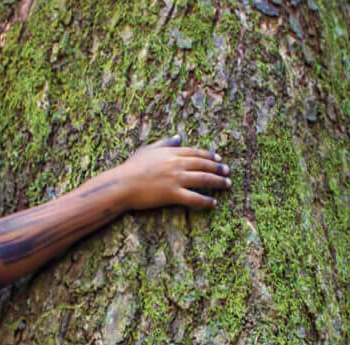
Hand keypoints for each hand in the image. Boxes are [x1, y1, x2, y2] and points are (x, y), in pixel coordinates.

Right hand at [106, 135, 231, 210]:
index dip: (209, 155)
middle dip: (218, 167)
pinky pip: (194, 198)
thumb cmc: (131, 167)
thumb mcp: (147, 150)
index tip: (219, 158)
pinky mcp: (173, 194)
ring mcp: (176, 179)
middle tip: (228, 171)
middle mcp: (176, 164)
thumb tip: (179, 136)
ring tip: (227, 184)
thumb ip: (165, 143)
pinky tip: (214, 203)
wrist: (122, 184)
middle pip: (203, 164)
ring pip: (203, 179)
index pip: (195, 152)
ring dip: (218, 182)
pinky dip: (206, 201)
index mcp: (171, 152)